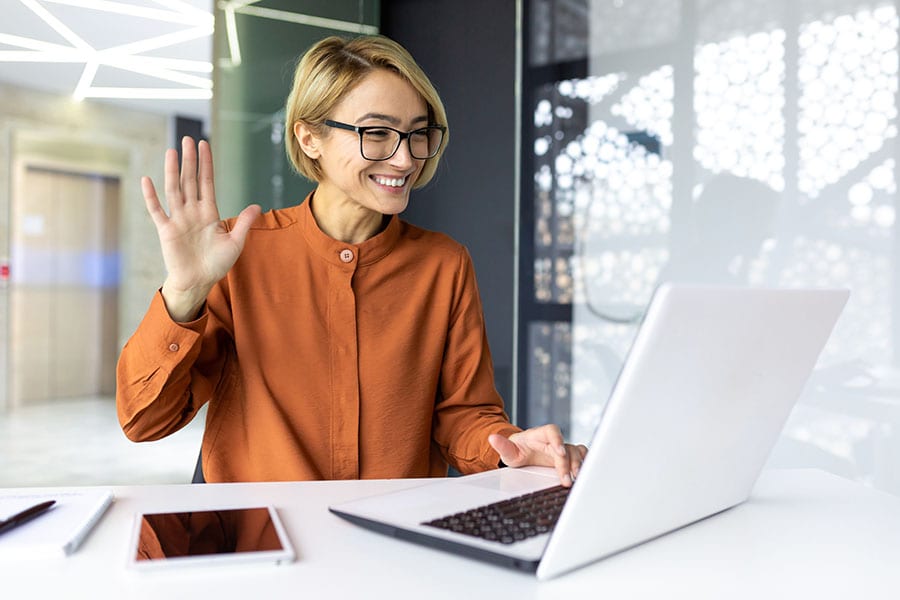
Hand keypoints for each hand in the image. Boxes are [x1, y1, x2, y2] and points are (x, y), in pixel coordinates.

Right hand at [142, 136, 260, 320]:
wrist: (199, 281)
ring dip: (172, 171)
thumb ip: (244, 223)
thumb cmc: (216, 264)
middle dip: (189, 160)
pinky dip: (151, 196)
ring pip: (175, 190)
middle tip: (187, 139)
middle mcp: (192, 212)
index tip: (204, 145)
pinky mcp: (166, 231)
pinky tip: (147, 180)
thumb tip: (257, 206)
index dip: (206, 164)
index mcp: (209, 213)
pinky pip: (157, 210)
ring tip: (172, 151)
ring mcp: (178, 219)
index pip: (207, 182)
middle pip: (190, 180)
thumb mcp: (236, 242)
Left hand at [488, 424, 587, 487]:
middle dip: (568, 463)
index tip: (559, 452)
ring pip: (577, 452)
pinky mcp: (568, 457)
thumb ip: (502, 445)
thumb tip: (492, 438)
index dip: (558, 441)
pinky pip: (581, 457)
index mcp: (541, 434)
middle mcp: (554, 440)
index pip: (553, 432)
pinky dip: (584, 464)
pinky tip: (582, 477)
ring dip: (579, 465)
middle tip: (567, 479)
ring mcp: (563, 448)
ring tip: (575, 480)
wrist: (522, 453)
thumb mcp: (508, 450)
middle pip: (567, 447)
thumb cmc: (517, 449)